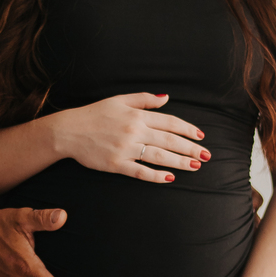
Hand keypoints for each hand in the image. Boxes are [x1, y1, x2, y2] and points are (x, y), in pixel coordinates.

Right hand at [52, 93, 209, 183]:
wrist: (69, 131)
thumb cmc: (94, 114)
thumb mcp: (119, 100)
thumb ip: (144, 99)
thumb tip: (166, 98)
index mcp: (136, 115)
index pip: (169, 122)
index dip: (187, 129)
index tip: (201, 136)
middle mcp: (134, 131)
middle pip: (169, 141)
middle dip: (190, 148)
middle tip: (206, 156)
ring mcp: (125, 149)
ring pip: (158, 156)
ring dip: (179, 162)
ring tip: (195, 166)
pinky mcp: (116, 164)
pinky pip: (140, 171)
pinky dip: (156, 175)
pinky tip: (169, 178)